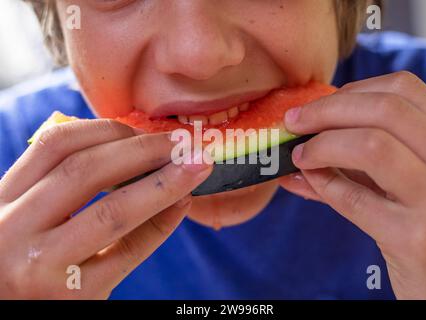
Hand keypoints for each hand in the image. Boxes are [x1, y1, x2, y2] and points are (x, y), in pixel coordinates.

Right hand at [0, 119, 211, 298]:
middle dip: (143, 149)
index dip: (107, 129)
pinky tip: (182, 204)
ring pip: (112, 211)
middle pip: (85, 170)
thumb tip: (132, 150)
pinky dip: (161, 224)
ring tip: (196, 166)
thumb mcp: (26, 218)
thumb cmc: (24, 261)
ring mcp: (39, 266)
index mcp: (0, 200)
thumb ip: (58, 186)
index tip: (145, 128)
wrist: (13, 314)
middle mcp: (11, 230)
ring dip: (164, 183)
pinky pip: (128, 252)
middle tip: (183, 142)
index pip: (55, 144)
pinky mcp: (72, 298)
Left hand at [279, 71, 425, 298]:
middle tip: (294, 122)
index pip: (405, 90)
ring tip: (299, 155)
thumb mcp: (409, 184)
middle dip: (326, 110)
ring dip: (321, 145)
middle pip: (385, 109)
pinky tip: (307, 179)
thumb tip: (308, 139)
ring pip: (371, 145)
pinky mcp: (417, 240)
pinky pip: (353, 198)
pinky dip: (322, 183)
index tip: (320, 106)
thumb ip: (364, 161)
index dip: (352, 91)